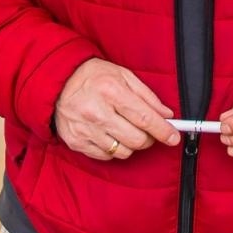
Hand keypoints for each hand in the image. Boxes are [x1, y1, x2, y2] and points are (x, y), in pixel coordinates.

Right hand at [54, 58, 179, 160]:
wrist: (59, 81)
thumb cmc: (95, 76)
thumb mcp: (124, 76)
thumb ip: (147, 96)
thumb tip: (166, 115)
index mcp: (111, 91)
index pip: (145, 118)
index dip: (163, 130)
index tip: (174, 137)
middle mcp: (96, 112)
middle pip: (136, 140)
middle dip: (149, 139)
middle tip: (149, 131)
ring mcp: (84, 129)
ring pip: (122, 151)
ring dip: (131, 144)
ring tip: (126, 130)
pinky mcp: (76, 142)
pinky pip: (106, 156)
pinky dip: (114, 149)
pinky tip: (111, 134)